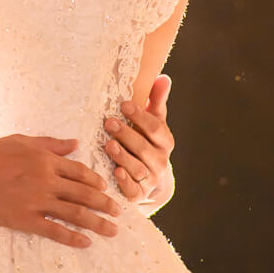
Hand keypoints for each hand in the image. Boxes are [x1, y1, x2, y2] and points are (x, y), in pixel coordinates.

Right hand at [0, 134, 122, 247]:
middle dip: (105, 204)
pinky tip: (86, 242)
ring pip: (76, 213)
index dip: (96, 181)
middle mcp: (48, 181)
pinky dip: (72, 238)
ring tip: (112, 230)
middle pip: (84, 194)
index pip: (80, 172)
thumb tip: (75, 143)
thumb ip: (52, 144)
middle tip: (119, 212)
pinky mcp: (27, 219)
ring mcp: (39, 202)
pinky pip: (55, 230)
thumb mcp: (24, 140)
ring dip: (97, 222)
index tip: (106, 188)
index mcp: (47, 161)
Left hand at [104, 74, 173, 207]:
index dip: (140, 116)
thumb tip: (164, 77)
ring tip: (108, 145)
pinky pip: (133, 190)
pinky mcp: (139, 195)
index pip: (154, 128)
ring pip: (138, 168)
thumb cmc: (148, 142)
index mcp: (165, 142)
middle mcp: (160, 161)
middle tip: (108, 122)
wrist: (151, 180)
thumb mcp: (154, 122)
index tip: (123, 104)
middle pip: (144, 148)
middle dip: (126, 134)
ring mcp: (150, 179)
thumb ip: (157, 101)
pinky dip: (125, 182)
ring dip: (123, 156)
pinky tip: (115, 172)